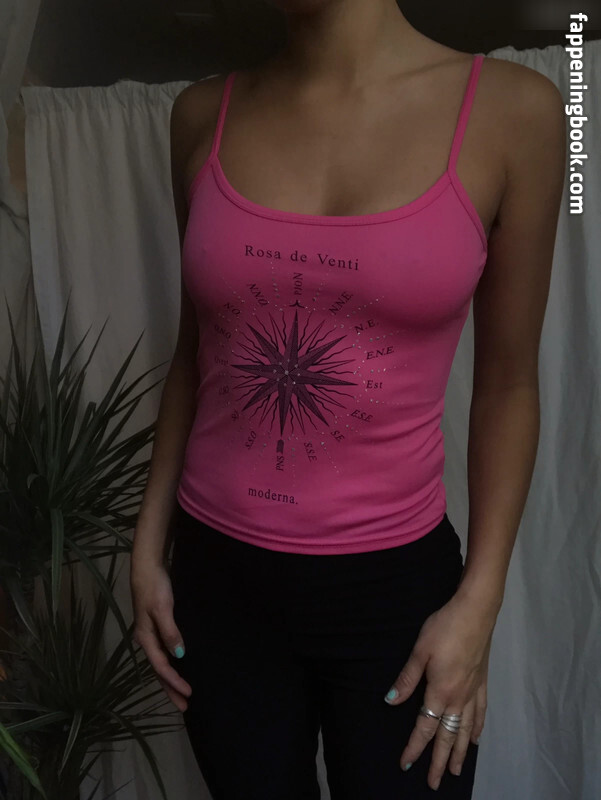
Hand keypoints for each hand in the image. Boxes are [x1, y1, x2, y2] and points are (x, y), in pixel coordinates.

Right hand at [130, 558, 192, 711]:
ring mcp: (150, 631)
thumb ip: (170, 632)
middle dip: (170, 688)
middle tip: (184, 706)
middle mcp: (146, 638)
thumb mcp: (162, 608)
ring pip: (161, 661)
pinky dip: (171, 662)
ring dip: (170, 678)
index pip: (161, 667)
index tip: (189, 695)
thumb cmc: (154, 586)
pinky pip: (163, 650)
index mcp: (145, 637)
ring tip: (181, 693)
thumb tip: (179, 656)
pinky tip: (179, 664)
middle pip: (159, 669)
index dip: (174, 682)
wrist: (147, 565)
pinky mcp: (156, 623)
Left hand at [384, 592, 494, 789]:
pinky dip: (478, 729)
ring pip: (466, 729)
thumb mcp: (419, 651)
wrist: (475, 612)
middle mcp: (459, 698)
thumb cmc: (444, 628)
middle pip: (448, 736)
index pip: (425, 727)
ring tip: (457, 770)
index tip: (406, 763)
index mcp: (440, 691)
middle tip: (435, 782)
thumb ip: (407, 678)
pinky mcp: (483, 682)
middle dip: (441, 761)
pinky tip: (476, 738)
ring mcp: (474, 691)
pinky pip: (481, 713)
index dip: (415, 746)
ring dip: (461, 752)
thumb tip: (390, 702)